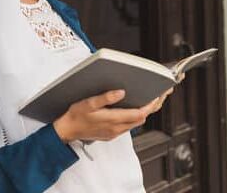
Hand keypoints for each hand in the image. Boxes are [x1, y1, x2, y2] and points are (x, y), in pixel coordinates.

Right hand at [53, 88, 173, 143]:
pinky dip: (134, 117)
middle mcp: (116, 129)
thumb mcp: (88, 103)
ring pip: (136, 123)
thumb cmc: (75, 116)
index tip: (157, 96)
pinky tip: (133, 109)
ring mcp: (114, 133)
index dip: (151, 105)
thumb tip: (121, 92)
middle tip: (160, 95)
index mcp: (112, 120)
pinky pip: (128, 126)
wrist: (66, 131)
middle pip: (141, 119)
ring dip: (144, 112)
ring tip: (150, 100)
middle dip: (152, 107)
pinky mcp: (111, 134)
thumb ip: (105, 98)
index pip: (139, 114)